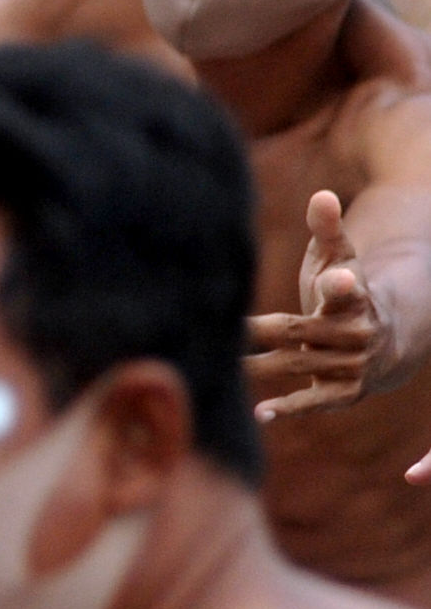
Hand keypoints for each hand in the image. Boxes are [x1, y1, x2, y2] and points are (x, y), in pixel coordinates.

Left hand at [247, 190, 388, 421]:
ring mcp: (351, 364)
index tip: (338, 277)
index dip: (341, 284)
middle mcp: (356, 333)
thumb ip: (328, 230)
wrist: (385, 340)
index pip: (347, 289)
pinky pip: (314, 401)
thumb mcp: (341, 258)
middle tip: (224, 327)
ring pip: (295, 364)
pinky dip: (288, 409)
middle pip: (298, 330)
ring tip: (221, 365)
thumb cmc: (348, 291)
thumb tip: (322, 194)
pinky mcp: (344, 392)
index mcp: (356, 296)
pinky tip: (259, 414)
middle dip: (262, 331)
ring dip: (258, 368)